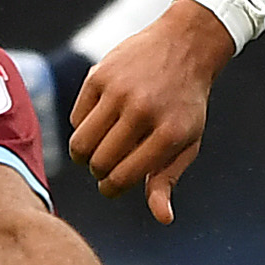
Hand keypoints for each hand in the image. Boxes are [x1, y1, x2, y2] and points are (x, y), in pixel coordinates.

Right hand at [69, 1, 238, 216]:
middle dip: (98, 172)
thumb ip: (168, 179)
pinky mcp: (100, 75)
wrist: (185, 45)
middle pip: (98, 162)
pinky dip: (83, 127)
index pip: (123, 177)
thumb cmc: (185, 103)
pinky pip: (77, 117)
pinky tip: (99, 122)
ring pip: (81, 142)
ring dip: (84, 155)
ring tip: (95, 152)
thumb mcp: (187, 141)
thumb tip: (163, 218)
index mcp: (169, 133)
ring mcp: (120, 91)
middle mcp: (143, 111)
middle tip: (105, 167)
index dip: (111, 188)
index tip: (111, 186)